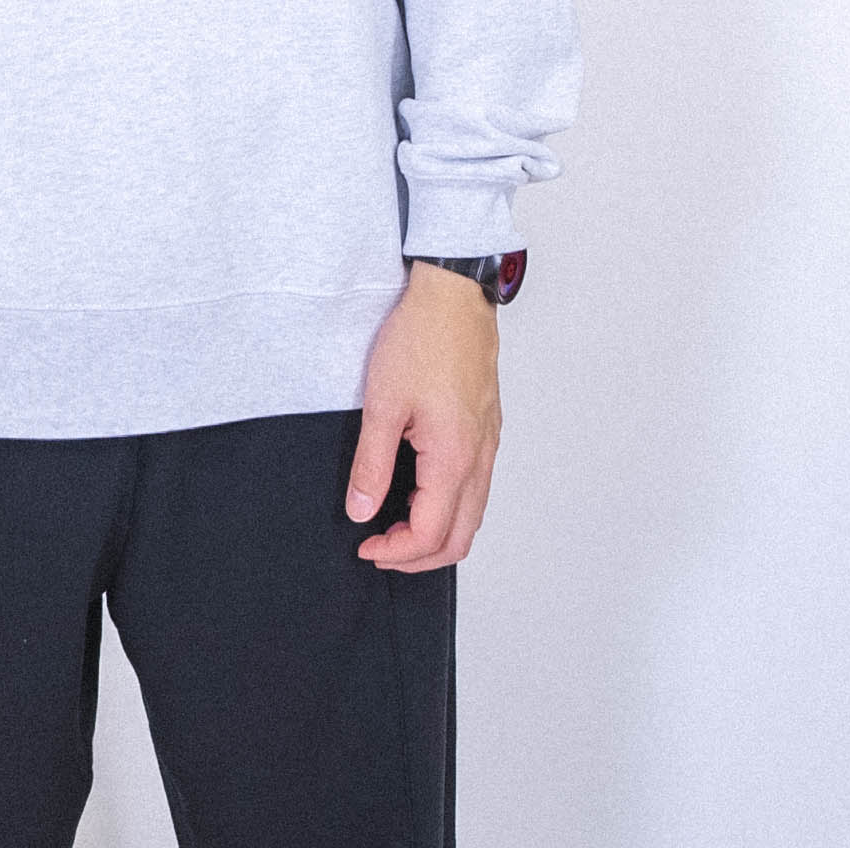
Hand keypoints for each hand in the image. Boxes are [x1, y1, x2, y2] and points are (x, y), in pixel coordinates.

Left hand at [345, 263, 501, 572]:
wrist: (452, 292)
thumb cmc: (421, 337)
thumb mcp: (382, 403)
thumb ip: (371, 465)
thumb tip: (361, 511)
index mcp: (454, 458)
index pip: (430, 535)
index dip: (395, 552)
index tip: (365, 546)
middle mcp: (480, 457)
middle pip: (461, 538)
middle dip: (420, 557)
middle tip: (382, 548)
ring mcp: (488, 442)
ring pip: (473, 514)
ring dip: (438, 532)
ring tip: (396, 522)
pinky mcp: (487, 426)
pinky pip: (477, 485)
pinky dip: (450, 504)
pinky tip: (420, 488)